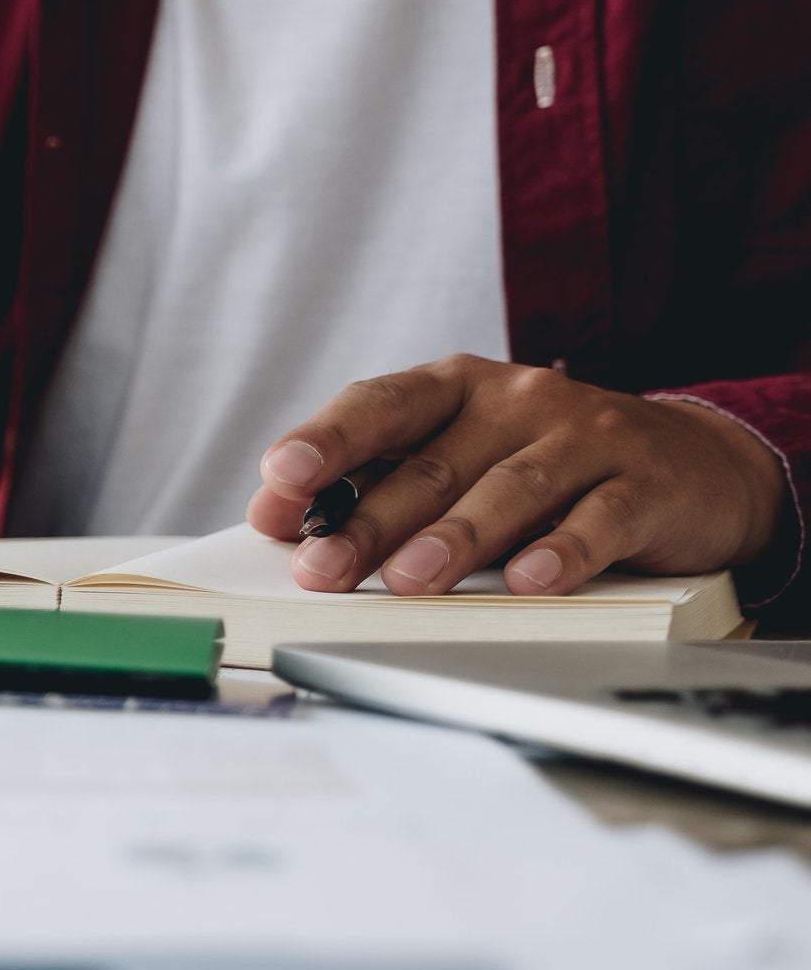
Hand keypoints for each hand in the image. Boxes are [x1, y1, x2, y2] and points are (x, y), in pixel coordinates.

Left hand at [246, 354, 786, 595]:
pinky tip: (528, 581)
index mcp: (456, 388)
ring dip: (454, 538)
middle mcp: (517, 399)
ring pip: (509, 489)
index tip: (283, 476)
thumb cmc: (545, 462)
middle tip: (322, 567)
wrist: (692, 464)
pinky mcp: (644, 482)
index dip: (327, 439)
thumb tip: (276, 516)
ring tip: (407, 581)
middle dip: (370, 521)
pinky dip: (561, 551)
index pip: (380, 405)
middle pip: (432, 464)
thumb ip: (372, 480)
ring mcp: (584, 436)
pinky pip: (598, 519)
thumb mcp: (458, 456)